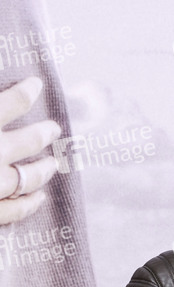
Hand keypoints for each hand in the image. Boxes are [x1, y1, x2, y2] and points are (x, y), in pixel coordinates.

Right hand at [0, 77, 61, 224]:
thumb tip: (2, 75)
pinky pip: (14, 210)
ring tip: (53, 163)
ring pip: (27, 177)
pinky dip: (29, 204)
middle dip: (42, 133)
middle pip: (26, 141)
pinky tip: (40, 198)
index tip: (36, 85)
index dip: (26, 92)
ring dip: (42, 169)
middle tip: (54, 128)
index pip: (12, 103)